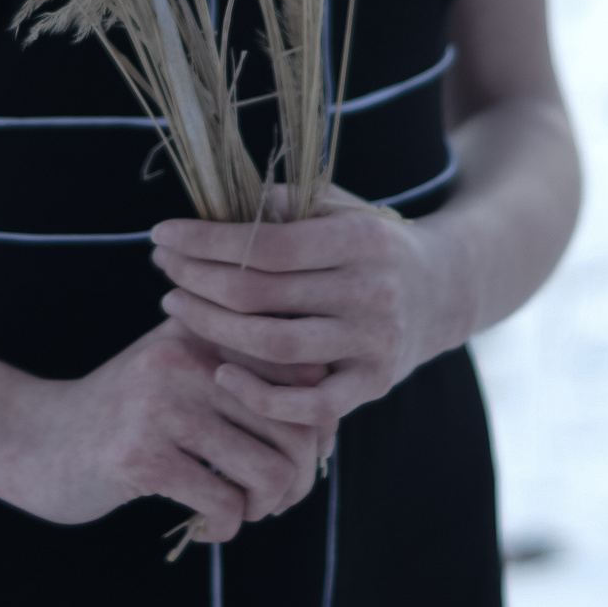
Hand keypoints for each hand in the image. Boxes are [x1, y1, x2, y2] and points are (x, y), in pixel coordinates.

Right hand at [0, 318, 327, 542]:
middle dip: (298, 476)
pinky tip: (210, 527)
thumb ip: (244, 373)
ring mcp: (160, 404)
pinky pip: (225, 504)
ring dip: (267, 507)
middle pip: (296, 423)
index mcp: (202, 327)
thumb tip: (328, 419)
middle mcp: (184, 355)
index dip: (316, 421)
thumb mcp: (181, 370)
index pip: (302, 370)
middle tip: (276, 498)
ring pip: (269, 470)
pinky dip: (228, 527)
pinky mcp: (140, 455)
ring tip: (245, 511)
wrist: (37, 441)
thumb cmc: (127, 415)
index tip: (296, 450)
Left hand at [151, 200, 470, 428]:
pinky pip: (310, 404)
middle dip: (197, 279)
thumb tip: (220, 205)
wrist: (446, 289)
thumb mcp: (339, 207)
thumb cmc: (371, 242)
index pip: (265, 243)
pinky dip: (261, 397)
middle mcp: (371, 291)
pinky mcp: (374, 384)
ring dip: (213, 328)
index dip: (205, 241)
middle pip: (261, 293)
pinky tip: (220, 373)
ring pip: (276, 345)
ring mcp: (374, 342)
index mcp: (359, 239)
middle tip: (162, 269)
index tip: (161, 235)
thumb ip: (286, 202)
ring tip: (175, 308)